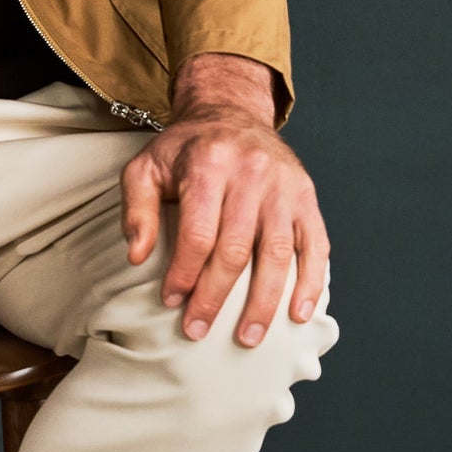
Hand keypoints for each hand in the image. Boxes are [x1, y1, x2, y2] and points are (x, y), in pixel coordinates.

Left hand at [120, 56, 328, 345]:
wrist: (231, 113)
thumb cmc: (185, 150)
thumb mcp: (145, 167)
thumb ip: (136, 209)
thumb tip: (136, 257)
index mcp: (210, 165)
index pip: (198, 232)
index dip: (184, 272)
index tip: (170, 300)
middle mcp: (252, 174)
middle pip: (236, 249)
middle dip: (215, 296)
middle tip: (198, 331)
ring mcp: (285, 188)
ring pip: (277, 254)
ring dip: (263, 302)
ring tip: (248, 338)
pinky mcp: (307, 198)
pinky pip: (315, 245)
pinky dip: (310, 283)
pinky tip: (298, 314)